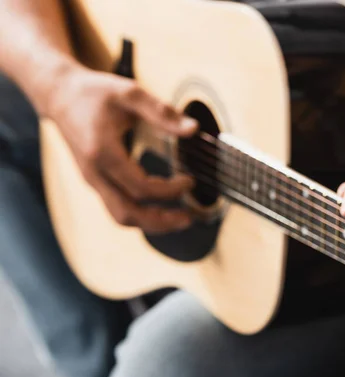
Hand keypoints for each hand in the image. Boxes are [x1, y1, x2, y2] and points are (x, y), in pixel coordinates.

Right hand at [49, 64, 197, 232]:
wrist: (60, 96)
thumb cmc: (95, 93)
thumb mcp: (130, 93)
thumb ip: (162, 112)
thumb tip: (193, 128)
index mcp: (102, 152)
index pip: (140, 187)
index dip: (169, 190)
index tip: (190, 181)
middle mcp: (94, 173)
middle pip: (127, 213)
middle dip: (161, 221)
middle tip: (189, 218)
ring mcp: (92, 180)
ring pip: (121, 216)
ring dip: (152, 224)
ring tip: (180, 219)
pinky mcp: (96, 182)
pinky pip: (118, 208)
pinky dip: (142, 215)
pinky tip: (163, 209)